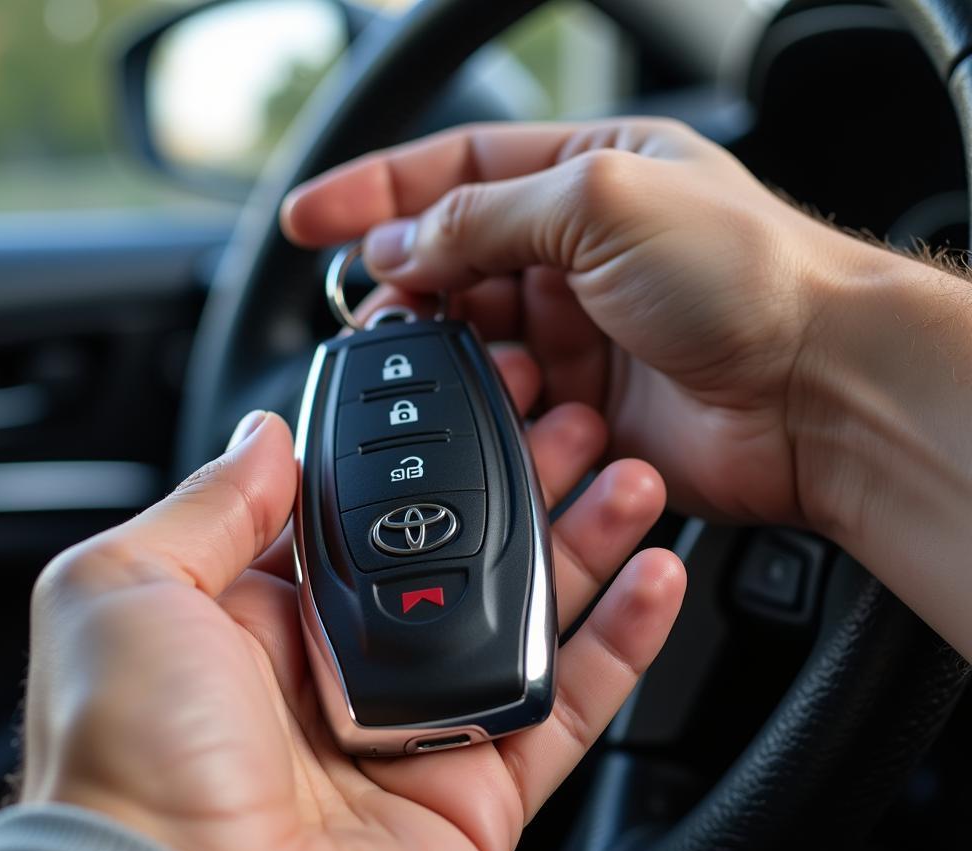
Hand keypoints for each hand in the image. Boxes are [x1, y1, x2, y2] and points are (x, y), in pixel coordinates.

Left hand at [22, 359, 683, 850]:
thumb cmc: (131, 773)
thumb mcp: (124, 591)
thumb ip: (208, 504)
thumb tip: (265, 435)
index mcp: (267, 615)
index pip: (369, 508)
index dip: (425, 451)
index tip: (474, 396)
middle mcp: (349, 669)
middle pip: (463, 554)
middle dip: (521, 484)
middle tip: (573, 422)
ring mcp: (422, 729)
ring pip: (528, 618)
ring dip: (586, 546)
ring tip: (632, 476)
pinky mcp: (482, 792)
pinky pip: (568, 705)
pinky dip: (622, 644)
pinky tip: (655, 577)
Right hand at [282, 119, 885, 527]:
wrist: (816, 392)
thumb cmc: (746, 276)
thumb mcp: (602, 199)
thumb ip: (487, 217)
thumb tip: (402, 245)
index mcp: (588, 177)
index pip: (455, 171)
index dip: (374, 193)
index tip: (308, 222)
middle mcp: (579, 255)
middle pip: (454, 261)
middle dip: (406, 284)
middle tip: (374, 310)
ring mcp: (578, 334)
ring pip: (470, 339)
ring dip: (441, 350)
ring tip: (431, 359)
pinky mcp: (582, 404)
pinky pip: (503, 403)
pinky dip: (481, 405)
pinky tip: (483, 403)